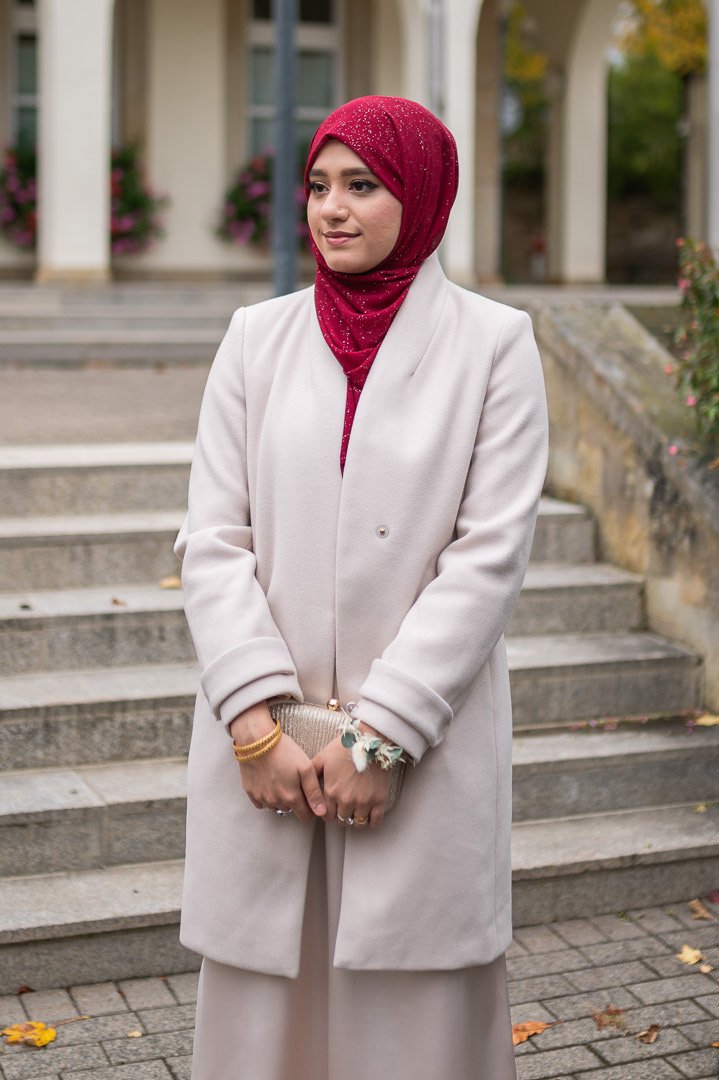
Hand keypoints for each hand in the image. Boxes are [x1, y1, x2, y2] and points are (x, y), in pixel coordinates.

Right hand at [230, 702, 325, 822]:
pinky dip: (267, 796)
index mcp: (291, 797)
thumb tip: (321, 812)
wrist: (256, 740)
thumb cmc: (283, 751)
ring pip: (276, 807)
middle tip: (295, 782)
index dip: (310, 808)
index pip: (305, 816)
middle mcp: (275, 802)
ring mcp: (261, 798)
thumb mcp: (305, 767)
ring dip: (281, 799)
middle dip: (295, 801)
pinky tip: (269, 781)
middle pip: (291, 810)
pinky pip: (261, 802)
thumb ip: (314, 792)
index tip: (310, 797)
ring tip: (282, 780)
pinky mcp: (250, 792)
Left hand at [312, 723, 391, 828]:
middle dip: (341, 815)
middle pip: (342, 820)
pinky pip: (375, 821)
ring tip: (356, 810)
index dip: (328, 813)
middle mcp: (346, 800)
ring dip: (355, 818)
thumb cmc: (345, 747)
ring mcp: (363, 801)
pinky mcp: (379, 800)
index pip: (326, 816)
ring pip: (357, 823)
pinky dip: (371, 821)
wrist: (370, 740)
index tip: (332, 808)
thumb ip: (312, 773)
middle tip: (344, 808)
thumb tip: (303, 782)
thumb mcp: (323, 757)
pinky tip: (369, 814)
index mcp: (331, 792)